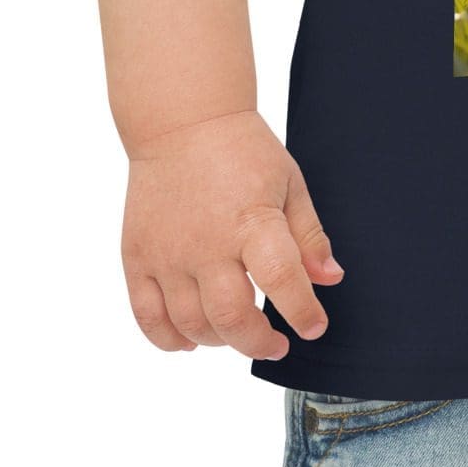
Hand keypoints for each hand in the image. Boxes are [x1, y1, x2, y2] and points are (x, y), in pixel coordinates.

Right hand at [119, 110, 342, 358]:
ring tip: (238, 332)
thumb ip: (308, 236)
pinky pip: (147, 317)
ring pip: (191, 325)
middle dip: (259, 343)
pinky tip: (192, 340)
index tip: (314, 327)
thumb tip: (330, 279)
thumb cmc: (241, 150)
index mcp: (252, 221)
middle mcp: (206, 244)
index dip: (303, 312)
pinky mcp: (137, 257)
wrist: (181, 123)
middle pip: (232, 318)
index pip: (282, 281)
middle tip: (276, 344)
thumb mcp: (289, 183)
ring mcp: (168, 254)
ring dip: (220, 342)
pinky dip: (169, 339)